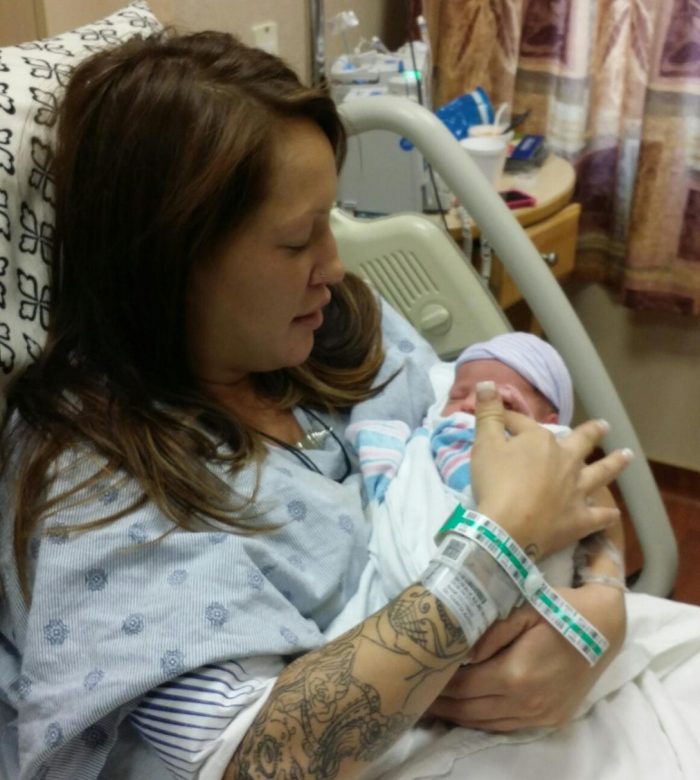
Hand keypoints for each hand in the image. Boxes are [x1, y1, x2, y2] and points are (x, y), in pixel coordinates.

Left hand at [427, 583, 625, 730]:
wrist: (607, 627)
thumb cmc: (560, 609)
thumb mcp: (522, 608)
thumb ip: (489, 632)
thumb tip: (460, 652)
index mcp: (516, 674)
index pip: (464, 686)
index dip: (438, 684)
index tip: (415, 676)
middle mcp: (527, 702)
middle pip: (470, 710)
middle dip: (440, 704)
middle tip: (412, 695)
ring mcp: (540, 715)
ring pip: (486, 723)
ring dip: (457, 716)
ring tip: (431, 706)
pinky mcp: (550, 719)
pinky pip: (506, 726)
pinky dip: (481, 720)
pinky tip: (465, 712)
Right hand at [470, 381, 630, 557]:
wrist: (507, 528)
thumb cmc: (494, 483)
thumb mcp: (485, 444)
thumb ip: (488, 414)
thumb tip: (487, 383)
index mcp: (541, 441)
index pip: (523, 425)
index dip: (509, 422)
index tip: (499, 423)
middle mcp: (566, 461)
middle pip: (581, 442)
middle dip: (592, 432)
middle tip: (605, 425)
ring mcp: (577, 490)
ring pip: (601, 472)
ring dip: (614, 463)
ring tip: (627, 455)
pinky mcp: (580, 519)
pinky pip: (599, 516)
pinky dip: (606, 514)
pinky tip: (613, 514)